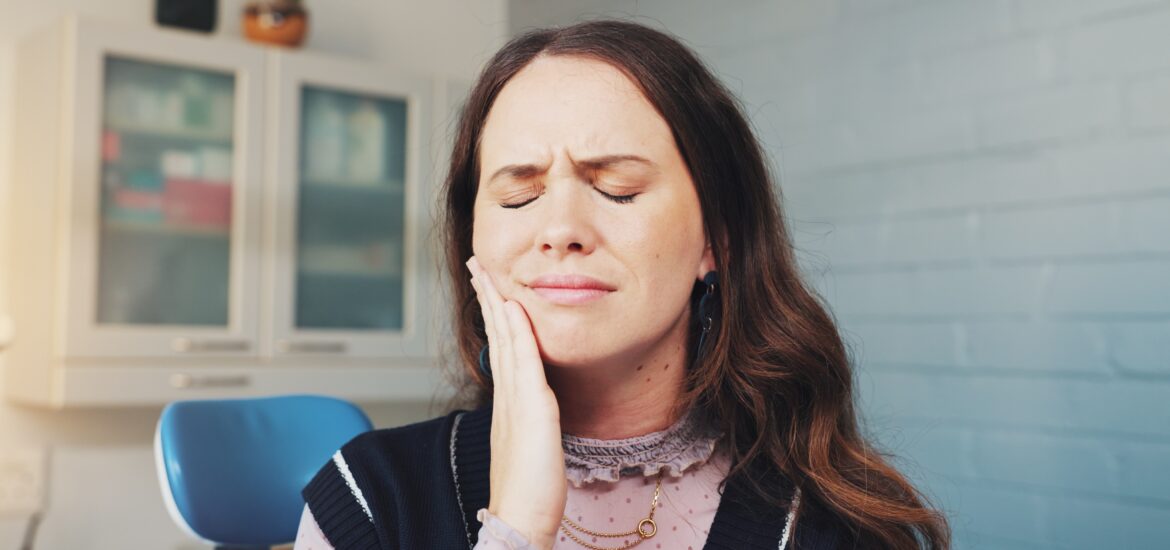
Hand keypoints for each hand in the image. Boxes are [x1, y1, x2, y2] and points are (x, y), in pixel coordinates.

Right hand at [467, 256, 566, 549]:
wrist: (521, 518)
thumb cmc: (529, 490)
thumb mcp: (529, 443)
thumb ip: (530, 419)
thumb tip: (534, 407)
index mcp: (509, 401)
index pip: (500, 346)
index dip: (494, 314)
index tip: (488, 287)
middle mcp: (508, 394)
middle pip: (496, 334)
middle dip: (487, 296)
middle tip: (476, 265)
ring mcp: (516, 399)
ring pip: (505, 339)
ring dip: (496, 302)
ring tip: (486, 272)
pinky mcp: (532, 409)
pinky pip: (524, 360)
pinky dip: (518, 331)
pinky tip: (516, 308)